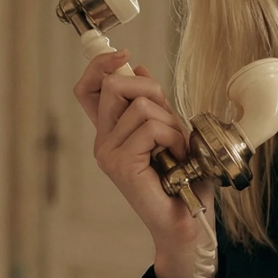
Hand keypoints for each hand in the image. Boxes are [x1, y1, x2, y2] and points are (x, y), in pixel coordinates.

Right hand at [74, 49, 213, 277]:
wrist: (188, 222)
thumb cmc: (184, 182)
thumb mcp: (170, 131)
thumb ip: (152, 104)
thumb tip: (138, 68)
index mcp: (111, 133)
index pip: (89, 89)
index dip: (101, 64)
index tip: (124, 55)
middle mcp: (103, 142)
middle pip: (114, 85)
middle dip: (150, 89)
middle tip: (170, 120)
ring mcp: (108, 154)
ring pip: (142, 107)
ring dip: (172, 124)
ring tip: (178, 151)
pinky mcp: (120, 164)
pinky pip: (150, 128)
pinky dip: (173, 138)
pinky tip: (177, 158)